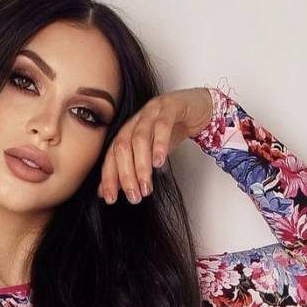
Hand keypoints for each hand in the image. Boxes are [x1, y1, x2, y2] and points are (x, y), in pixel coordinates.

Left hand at [97, 86, 213, 204]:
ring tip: (146, 187)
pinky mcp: (171, 107)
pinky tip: (159, 163)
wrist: (198, 108)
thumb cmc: (172, 131)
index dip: (109, 177)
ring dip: (141, 166)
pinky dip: (159, 145)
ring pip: (140, 138)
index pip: (111, 155)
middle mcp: (135, 120)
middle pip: (122, 147)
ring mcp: (152, 111)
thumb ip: (130, 170)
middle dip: (126, 175)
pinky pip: (162, 125)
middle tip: (134, 197)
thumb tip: (108, 192)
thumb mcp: (150, 154)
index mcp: (127, 131)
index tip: (111, 199)